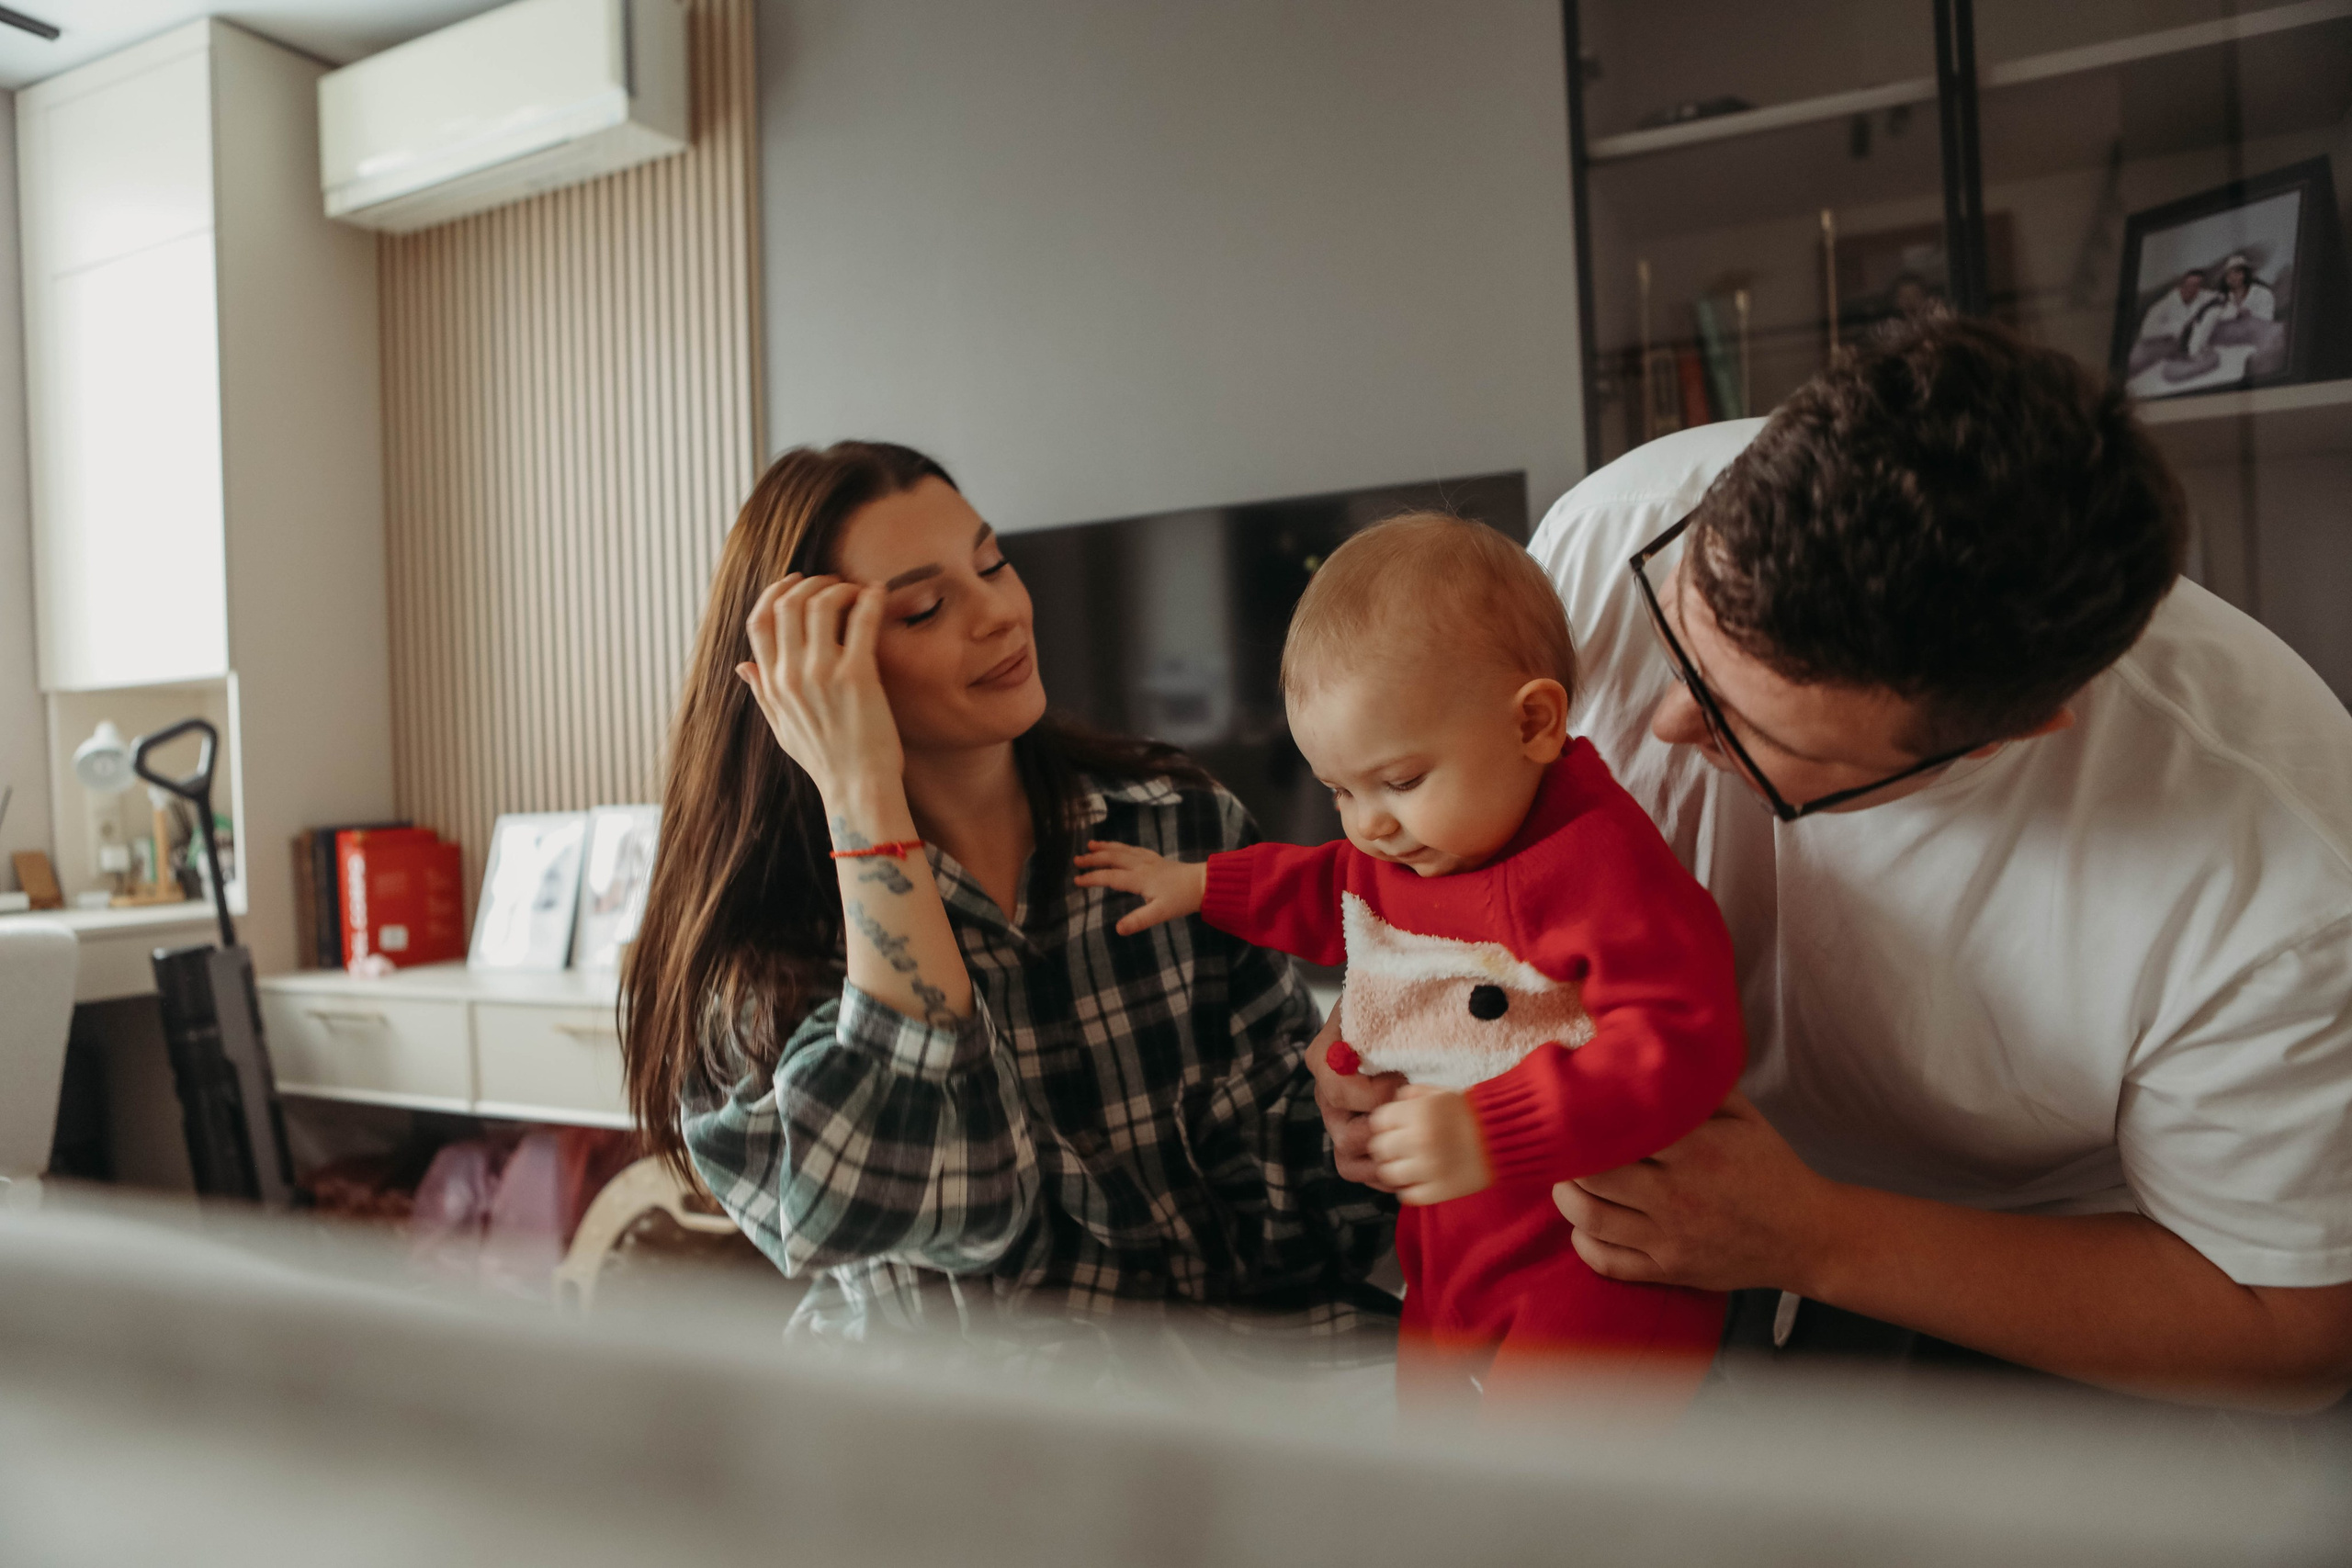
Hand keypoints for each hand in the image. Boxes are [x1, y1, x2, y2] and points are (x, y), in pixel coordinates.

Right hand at [737, 573, 901, 803]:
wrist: (858, 787)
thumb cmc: (825, 759)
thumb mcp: (781, 728)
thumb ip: (761, 693)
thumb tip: (741, 666)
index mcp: (772, 684)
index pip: (758, 622)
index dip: (775, 593)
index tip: (795, 582)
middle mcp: (792, 675)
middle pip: (788, 605)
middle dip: (810, 584)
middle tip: (833, 583)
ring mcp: (823, 673)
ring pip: (821, 605)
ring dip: (840, 588)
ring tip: (856, 590)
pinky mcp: (857, 675)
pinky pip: (861, 621)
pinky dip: (870, 600)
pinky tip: (878, 594)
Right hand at [1072, 840, 1208, 934]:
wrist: (1204, 883)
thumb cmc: (1182, 899)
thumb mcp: (1160, 913)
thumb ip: (1138, 920)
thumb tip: (1118, 929)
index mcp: (1139, 879)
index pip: (1109, 877)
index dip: (1092, 878)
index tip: (1076, 880)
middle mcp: (1141, 866)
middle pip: (1113, 858)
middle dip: (1094, 858)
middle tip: (1077, 859)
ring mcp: (1150, 860)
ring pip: (1123, 850)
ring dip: (1106, 847)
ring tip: (1091, 844)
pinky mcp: (1157, 860)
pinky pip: (1134, 849)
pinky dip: (1122, 846)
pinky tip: (1120, 847)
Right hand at [1304, 1002, 1403, 1189]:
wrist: (1392, 1018)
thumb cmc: (1390, 1007)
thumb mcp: (1385, 1001)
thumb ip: (1388, 1013)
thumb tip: (1407, 1037)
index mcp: (1325, 1059)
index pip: (1340, 1090)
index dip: (1376, 1094)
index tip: (1405, 1082)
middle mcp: (1326, 1095)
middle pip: (1345, 1135)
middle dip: (1385, 1134)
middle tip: (1415, 1122)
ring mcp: (1339, 1120)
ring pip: (1347, 1160)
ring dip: (1383, 1162)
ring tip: (1414, 1153)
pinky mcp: (1353, 1138)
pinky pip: (1359, 1170)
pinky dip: (1384, 1175)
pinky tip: (1412, 1164)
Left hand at [1366, 1085, 1491, 1205]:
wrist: (1508, 1138)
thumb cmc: (1473, 1113)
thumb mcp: (1442, 1093)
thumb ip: (1413, 1094)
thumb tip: (1395, 1103)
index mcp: (1418, 1113)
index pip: (1378, 1122)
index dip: (1387, 1124)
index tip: (1397, 1127)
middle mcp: (1418, 1141)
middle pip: (1379, 1149)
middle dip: (1389, 1146)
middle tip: (1402, 1147)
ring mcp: (1428, 1169)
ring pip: (1388, 1174)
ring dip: (1396, 1169)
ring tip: (1410, 1165)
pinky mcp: (1438, 1192)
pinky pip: (1407, 1196)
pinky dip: (1410, 1189)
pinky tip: (1421, 1179)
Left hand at [1551, 1092, 1838, 1293]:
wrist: (1806, 1236)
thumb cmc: (1771, 1168)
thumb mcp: (1746, 1116)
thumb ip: (1699, 1089)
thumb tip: (1652, 1054)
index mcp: (1696, 1150)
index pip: (1618, 1131)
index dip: (1588, 1120)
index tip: (1575, 1108)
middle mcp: (1676, 1195)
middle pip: (1593, 1174)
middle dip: (1569, 1157)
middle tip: (1562, 1144)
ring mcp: (1670, 1238)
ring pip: (1590, 1217)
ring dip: (1567, 1196)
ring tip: (1568, 1179)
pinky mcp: (1668, 1270)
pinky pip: (1606, 1261)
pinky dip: (1583, 1242)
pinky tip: (1585, 1223)